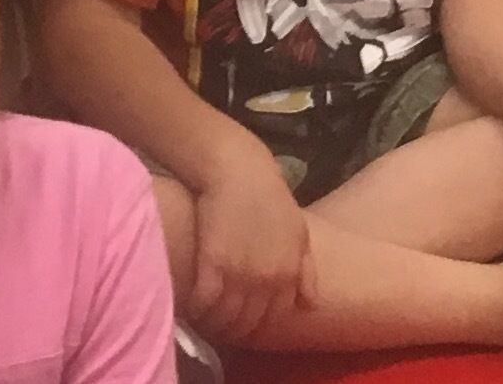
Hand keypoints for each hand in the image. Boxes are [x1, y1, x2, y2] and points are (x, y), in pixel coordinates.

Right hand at [185, 147, 314, 341]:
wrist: (239, 171)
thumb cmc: (271, 198)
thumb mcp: (299, 233)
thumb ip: (306, 272)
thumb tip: (310, 307)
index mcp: (288, 273)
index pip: (272, 318)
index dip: (256, 325)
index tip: (242, 323)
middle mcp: (266, 280)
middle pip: (246, 323)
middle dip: (233, 330)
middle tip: (219, 326)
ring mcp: (239, 275)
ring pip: (224, 318)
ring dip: (213, 324)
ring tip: (204, 319)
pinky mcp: (212, 265)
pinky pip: (203, 304)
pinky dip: (197, 310)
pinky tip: (193, 305)